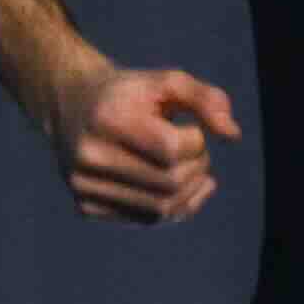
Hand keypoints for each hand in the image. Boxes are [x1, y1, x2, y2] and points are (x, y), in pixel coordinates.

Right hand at [44, 61, 237, 225]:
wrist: (71, 107)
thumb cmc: (129, 94)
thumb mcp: (167, 82)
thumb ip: (206, 99)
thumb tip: (232, 136)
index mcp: (107, 119)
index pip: (172, 149)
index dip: (197, 140)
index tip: (190, 128)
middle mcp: (89, 157)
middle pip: (170, 182)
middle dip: (197, 166)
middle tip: (195, 150)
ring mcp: (84, 187)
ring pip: (161, 208)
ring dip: (190, 189)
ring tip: (188, 167)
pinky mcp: (87, 207)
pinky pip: (147, 221)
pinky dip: (175, 207)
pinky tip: (180, 187)